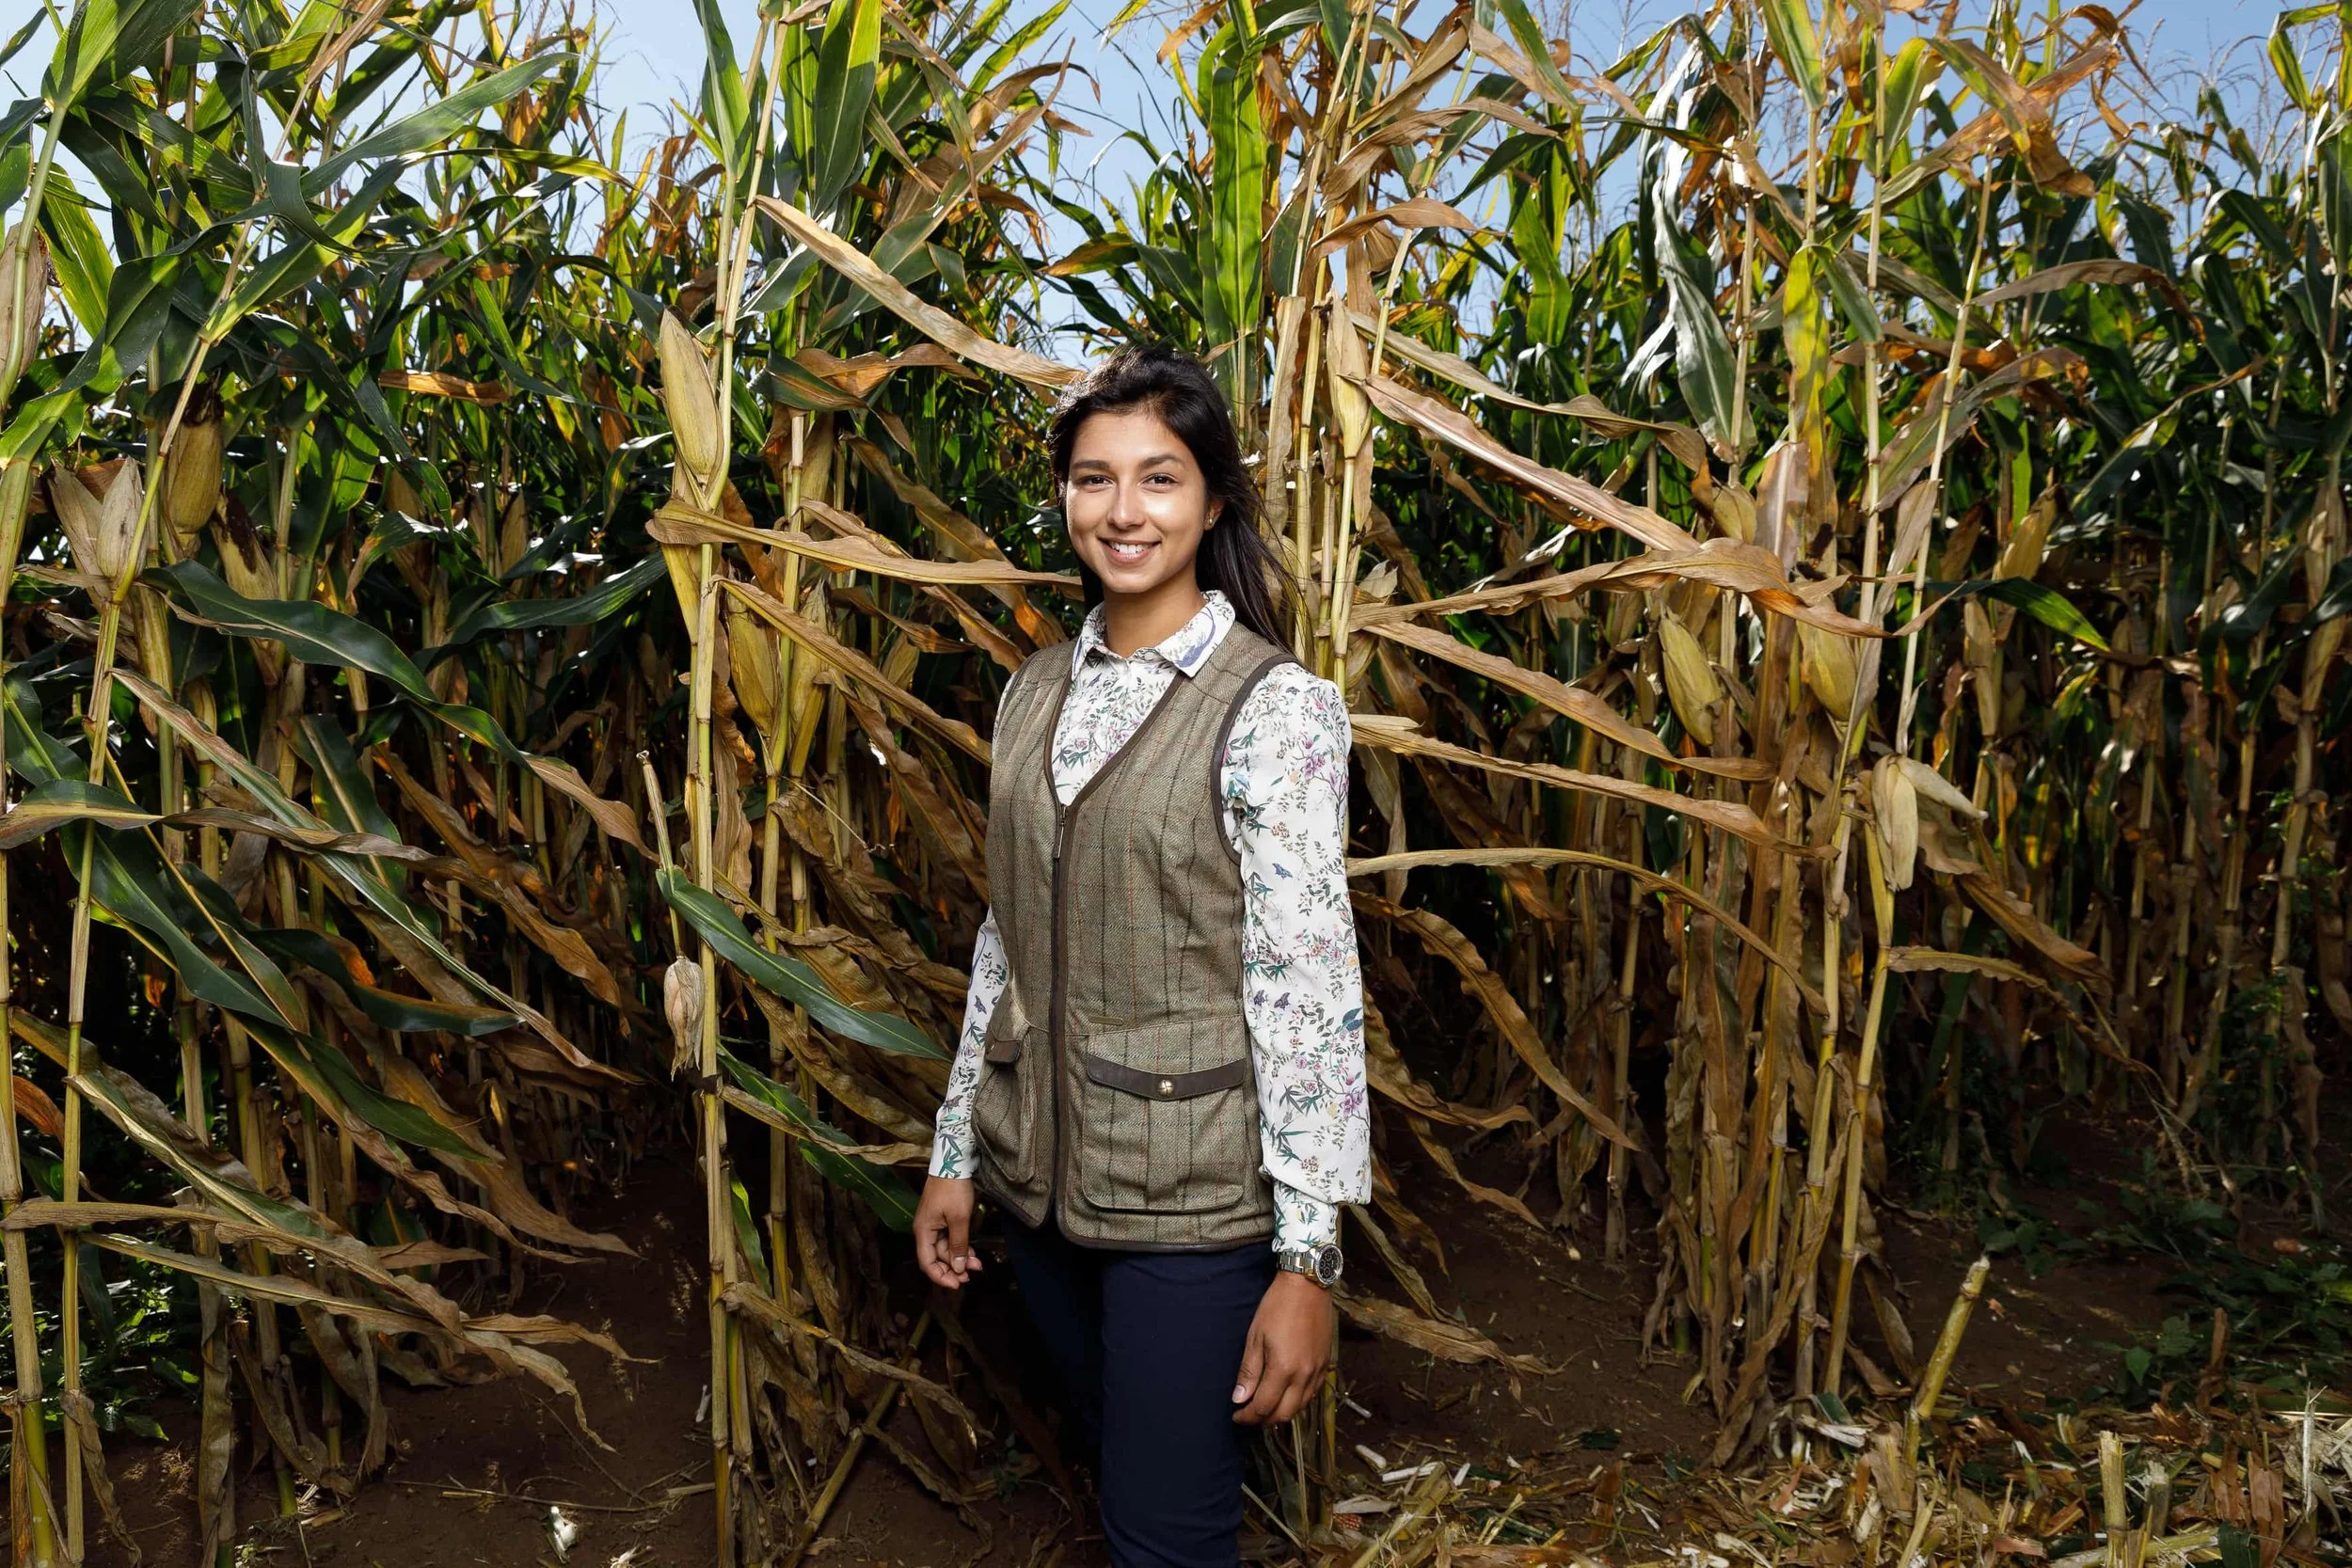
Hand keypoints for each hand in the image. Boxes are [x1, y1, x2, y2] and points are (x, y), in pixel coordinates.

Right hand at [913, 1176, 982, 1289]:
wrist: (954, 1162)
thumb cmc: (953, 1189)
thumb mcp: (959, 1219)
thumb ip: (958, 1244)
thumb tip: (957, 1268)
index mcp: (924, 1232)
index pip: (927, 1263)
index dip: (940, 1276)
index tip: (957, 1284)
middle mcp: (926, 1230)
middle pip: (938, 1257)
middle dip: (955, 1267)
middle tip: (972, 1274)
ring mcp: (934, 1224)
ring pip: (946, 1249)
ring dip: (960, 1257)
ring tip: (977, 1264)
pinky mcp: (943, 1219)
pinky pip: (950, 1238)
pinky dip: (961, 1246)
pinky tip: (973, 1253)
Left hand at [1231, 1270, 1332, 1424]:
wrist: (1307, 1286)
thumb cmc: (1277, 1307)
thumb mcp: (1255, 1337)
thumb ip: (1249, 1371)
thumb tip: (1239, 1398)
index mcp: (1283, 1369)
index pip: (1263, 1407)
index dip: (1247, 1416)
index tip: (1236, 1415)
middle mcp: (1304, 1376)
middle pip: (1284, 1414)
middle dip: (1264, 1419)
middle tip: (1249, 1413)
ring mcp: (1318, 1371)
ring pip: (1300, 1407)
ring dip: (1282, 1412)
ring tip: (1266, 1405)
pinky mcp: (1326, 1365)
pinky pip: (1313, 1393)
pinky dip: (1298, 1400)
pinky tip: (1287, 1393)